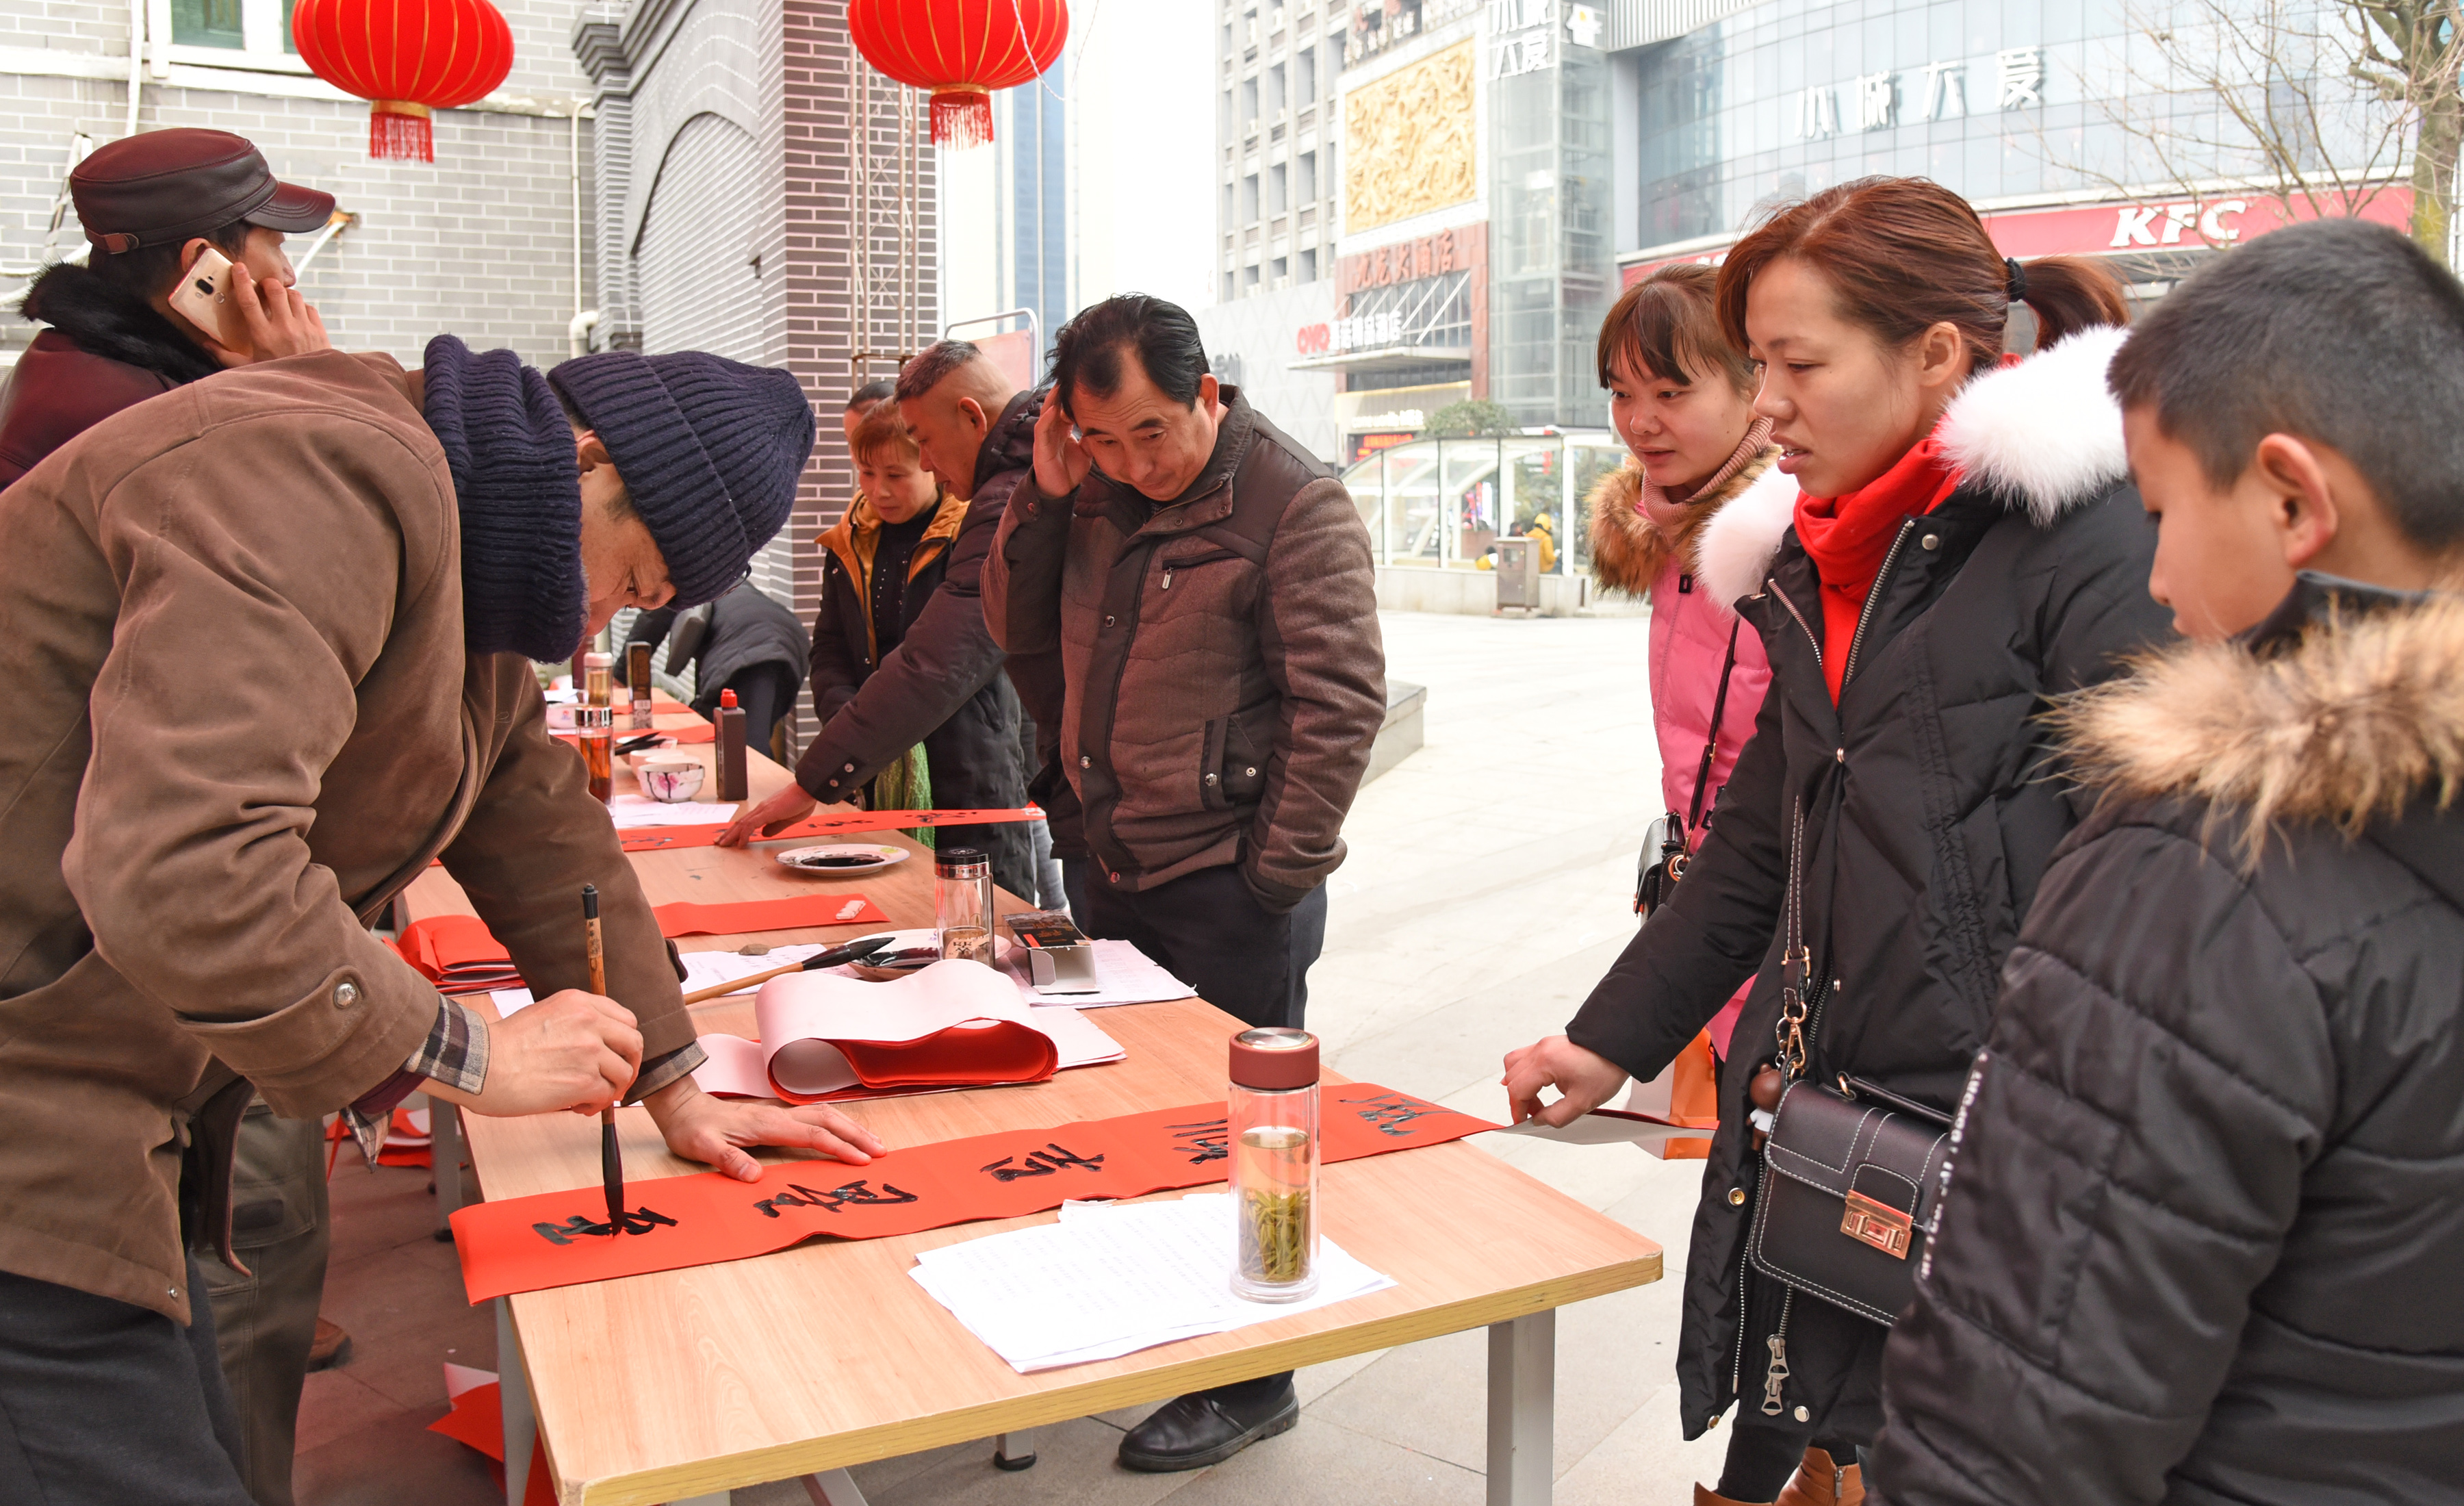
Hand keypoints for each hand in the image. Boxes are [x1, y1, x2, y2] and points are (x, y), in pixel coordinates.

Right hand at [204, 267, 329, 367]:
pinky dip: (301, 307)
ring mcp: (304, 329)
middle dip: (268, 284)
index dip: (242, 281)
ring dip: (286, 294)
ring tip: (280, 301)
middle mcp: (284, 329)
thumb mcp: (247, 369)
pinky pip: (310, 308)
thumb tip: (205, 344)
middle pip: (275, 290)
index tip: (238, 268)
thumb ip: (225, 355)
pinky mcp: (320, 331)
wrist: (309, 390)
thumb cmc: (276, 378)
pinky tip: (296, 315)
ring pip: (294, 295)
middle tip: (264, 287)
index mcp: (262, 336)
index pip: (249, 301)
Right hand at [429, 990, 641, 1116]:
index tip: (616, 1056)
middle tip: (615, 1082)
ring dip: (610, 1090)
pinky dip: (596, 1105)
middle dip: (629, 1066)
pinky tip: (577, 1106)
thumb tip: (600, 1045)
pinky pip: (607, 1096)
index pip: (626, 1019)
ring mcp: (589, 1051)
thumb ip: (576, 1022)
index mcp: (579, 1002)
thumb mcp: (545, 1014)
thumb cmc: (504, 1045)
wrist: (479, 1065)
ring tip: (586, 1097)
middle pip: (634, 1044)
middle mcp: (589, 1022)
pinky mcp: (583, 1080)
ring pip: (623, 1073)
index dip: (624, 1042)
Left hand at [643, 1077, 886, 1179]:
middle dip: (856, 1134)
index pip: (811, 1134)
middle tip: (881, 1151)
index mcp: (765, 1123)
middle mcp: (777, 1114)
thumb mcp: (703, 1148)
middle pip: (827, 1119)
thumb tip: (755, 1176)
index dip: (838, 1147)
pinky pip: (814, 1115)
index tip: (860, 1160)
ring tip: (872, 1141)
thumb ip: (728, 1160)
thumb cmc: (692, 1130)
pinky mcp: (775, 1114)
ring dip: (850, 1127)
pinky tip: (844, 1130)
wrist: (681, 1107)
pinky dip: (836, 1123)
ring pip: (823, 1114)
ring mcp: (777, 1112)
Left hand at [715, 782, 820, 846]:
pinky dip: (744, 835)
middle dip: (729, 834)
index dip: (737, 831)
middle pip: (740, 823)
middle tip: (719, 842)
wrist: (808, 790)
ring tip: (723, 844)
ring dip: (731, 835)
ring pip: (742, 824)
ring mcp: (763, 810)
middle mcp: (761, 809)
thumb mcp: (788, 819)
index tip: (730, 839)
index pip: (747, 822)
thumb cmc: (802, 801)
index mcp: (766, 811)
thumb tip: (765, 834)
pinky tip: (740, 843)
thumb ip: (776, 827)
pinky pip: (751, 825)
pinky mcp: (768, 812)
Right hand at [1030, 386, 1091, 498]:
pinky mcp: (1041, 448)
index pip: (1066, 406)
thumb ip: (1091, 438)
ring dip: (1053, 400)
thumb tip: (1104, 427)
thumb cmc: (1070, 470)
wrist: (1060, 491)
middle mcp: (1052, 430)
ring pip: (1047, 413)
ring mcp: (1045, 437)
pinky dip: (1047, 419)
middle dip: (1062, 391)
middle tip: (1072, 375)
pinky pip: (1042, 430)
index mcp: (1061, 429)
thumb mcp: (1086, 451)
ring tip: (1060, 386)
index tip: (1083, 381)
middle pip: (1055, 404)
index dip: (1073, 395)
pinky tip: (1053, 409)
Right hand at [1501, 1035, 1627, 1127]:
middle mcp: (1540, 1050)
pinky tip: (1539, 1084)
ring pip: (1514, 1064)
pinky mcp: (1549, 1044)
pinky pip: (1526, 1057)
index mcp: (1544, 1063)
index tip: (1523, 1122)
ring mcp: (1544, 1045)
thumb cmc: (1605, 1069)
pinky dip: (1526, 1073)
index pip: (1517, 1090)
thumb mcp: (1581, 1102)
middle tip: (1535, 1114)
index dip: (1517, 1110)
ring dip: (1519, 1084)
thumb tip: (1539, 1121)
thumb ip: (1556, 1116)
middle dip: (1519, 1100)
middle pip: (1512, 1078)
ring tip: (1535, 1099)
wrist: (1620, 1047)